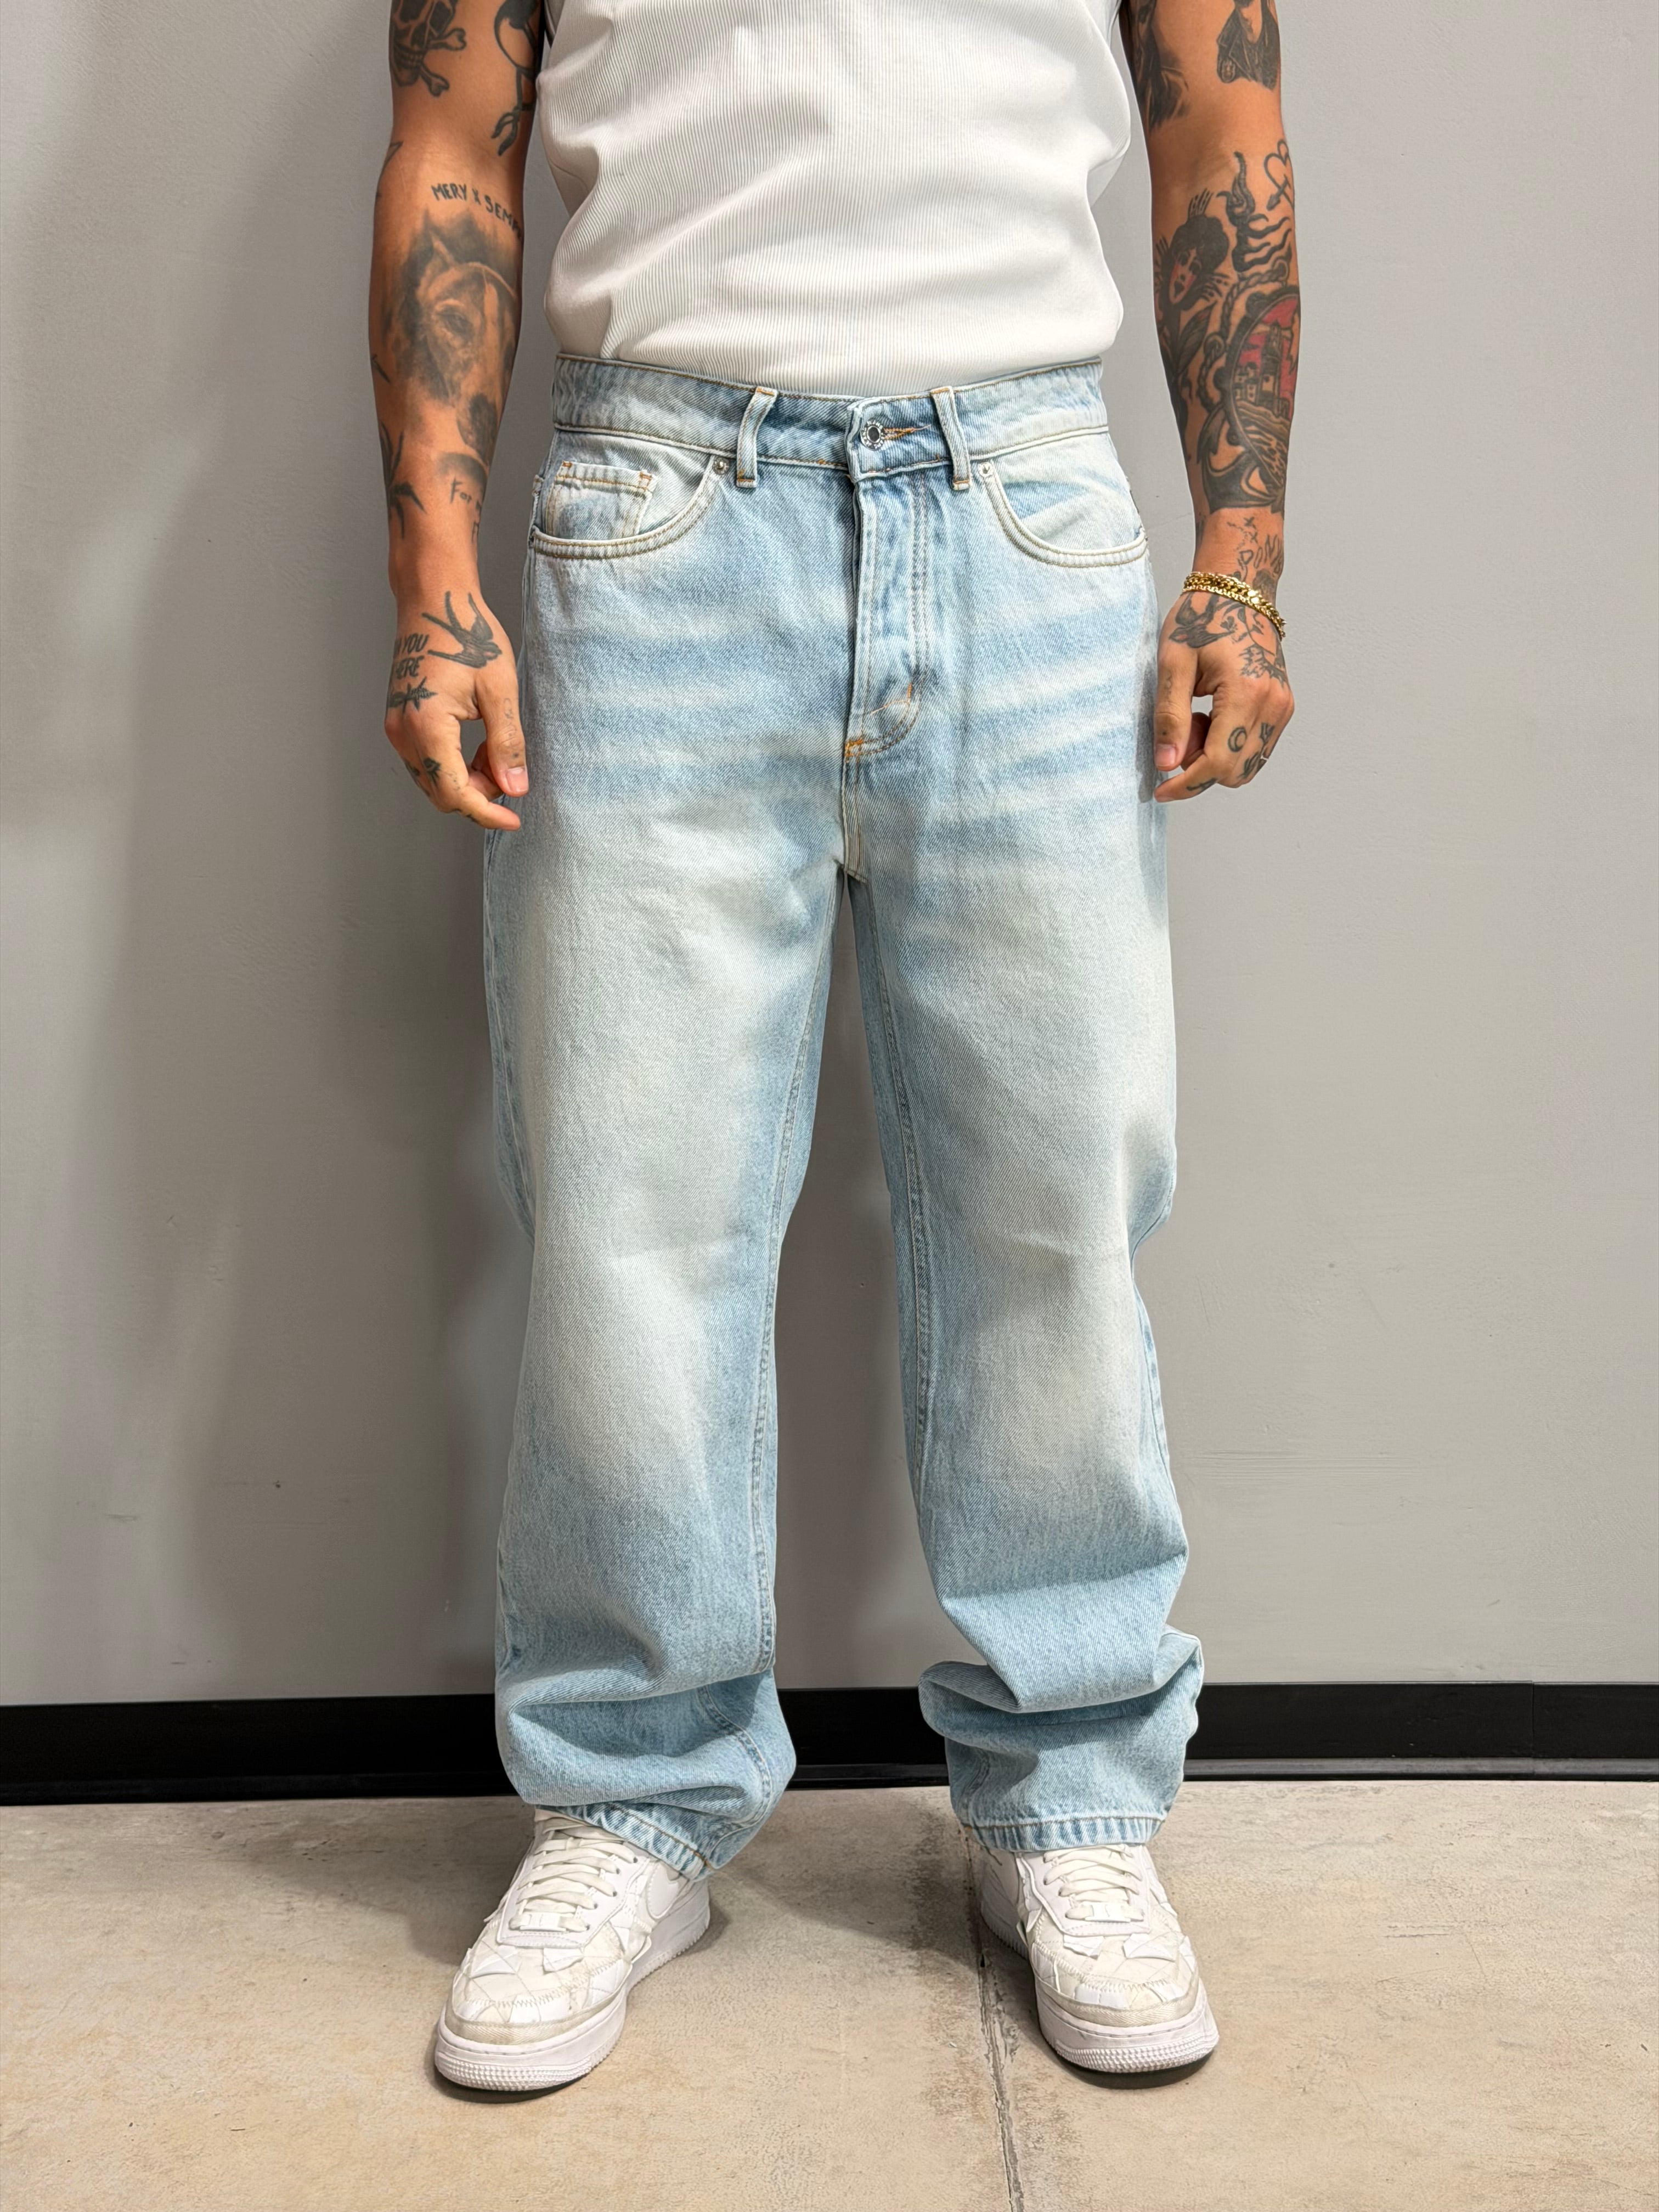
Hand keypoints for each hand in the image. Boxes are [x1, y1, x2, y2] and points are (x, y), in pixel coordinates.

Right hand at [383, 582, 526, 828]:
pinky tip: (476, 744)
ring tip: (494, 751)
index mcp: (426, 725)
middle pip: (441, 793)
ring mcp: (396, 727)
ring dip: (465, 780)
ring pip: (432, 780)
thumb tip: (515, 789)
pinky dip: (452, 765)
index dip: (486, 813)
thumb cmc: (467, 634)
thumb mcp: (500, 690)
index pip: (455, 794)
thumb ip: (507, 744)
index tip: (515, 819)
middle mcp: (402, 732)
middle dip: (478, 795)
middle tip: (508, 770)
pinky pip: (425, 761)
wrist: (434, 598)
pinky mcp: (398, 721)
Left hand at [1152, 589, 1294, 800]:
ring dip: (1215, 758)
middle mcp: (1274, 705)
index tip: (1160, 790)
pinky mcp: (1283, 707)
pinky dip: (1229, 747)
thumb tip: (1167, 765)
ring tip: (1196, 719)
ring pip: (1247, 766)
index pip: (1218, 764)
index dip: (1186, 784)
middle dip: (1200, 768)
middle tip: (1179, 731)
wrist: (1239, 589)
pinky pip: (1255, 749)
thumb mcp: (1173, 664)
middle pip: (1235, 773)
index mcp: (1247, 692)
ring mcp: (1283, 707)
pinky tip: (1212, 717)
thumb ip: (1169, 717)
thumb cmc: (1202, 618)